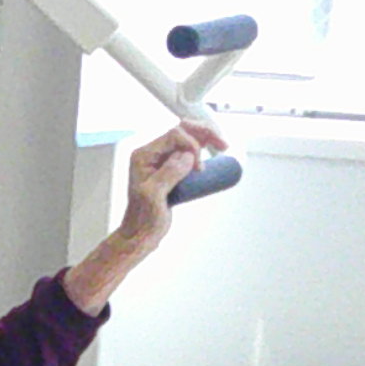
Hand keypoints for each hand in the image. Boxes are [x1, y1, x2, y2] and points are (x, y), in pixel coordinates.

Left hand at [64, 124, 225, 312]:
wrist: (141, 234)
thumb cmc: (143, 219)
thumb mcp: (154, 196)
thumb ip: (169, 174)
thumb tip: (188, 155)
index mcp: (144, 155)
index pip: (174, 135)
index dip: (191, 145)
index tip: (199, 167)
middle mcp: (152, 154)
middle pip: (182, 131)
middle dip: (204, 133)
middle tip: (223, 145)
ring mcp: (162, 161)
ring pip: (187, 139)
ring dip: (206, 139)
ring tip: (222, 147)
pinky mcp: (171, 170)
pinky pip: (189, 152)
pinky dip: (203, 150)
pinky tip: (213, 154)